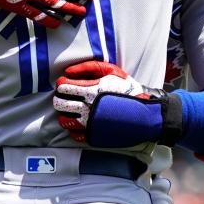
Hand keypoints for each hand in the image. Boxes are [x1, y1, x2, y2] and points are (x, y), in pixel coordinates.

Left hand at [53, 61, 181, 146]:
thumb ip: (88, 67)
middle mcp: (87, 108)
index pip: (63, 88)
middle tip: (65, 98)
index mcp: (90, 90)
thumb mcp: (111, 71)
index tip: (65, 85)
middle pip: (60, 104)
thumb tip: (68, 71)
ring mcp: (89, 124)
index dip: (61, 85)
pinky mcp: (93, 136)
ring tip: (71, 111)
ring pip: (64, 121)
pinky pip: (74, 135)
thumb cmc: (127, 89)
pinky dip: (74, 129)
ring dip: (64, 115)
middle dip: (59, 99)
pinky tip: (81, 123)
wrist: (144, 112)